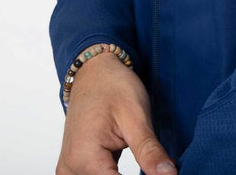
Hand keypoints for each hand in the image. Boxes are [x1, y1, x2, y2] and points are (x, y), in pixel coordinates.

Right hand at [55, 50, 176, 174]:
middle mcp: (70, 169)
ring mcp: (69, 169)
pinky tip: (133, 164)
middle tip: (158, 165)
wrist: (94, 70)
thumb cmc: (113, 86)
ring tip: (148, 163)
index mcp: (84, 158)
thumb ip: (149, 151)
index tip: (166, 173)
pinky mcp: (74, 167)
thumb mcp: (136, 116)